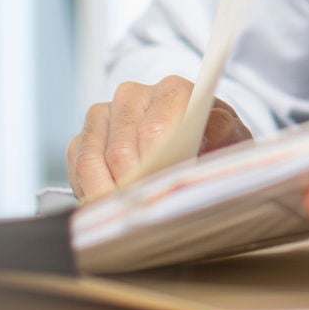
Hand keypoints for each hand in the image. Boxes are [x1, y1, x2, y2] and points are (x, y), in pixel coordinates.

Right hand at [67, 76, 251, 200]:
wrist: (199, 140)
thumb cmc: (215, 142)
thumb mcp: (232, 139)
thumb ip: (224, 132)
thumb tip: (214, 127)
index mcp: (173, 90)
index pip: (156, 130)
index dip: (155, 167)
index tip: (156, 197)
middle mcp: (133, 95)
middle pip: (120, 150)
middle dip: (130, 188)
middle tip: (139, 217)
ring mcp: (105, 114)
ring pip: (92, 160)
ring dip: (106, 194)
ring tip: (122, 219)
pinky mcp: (85, 136)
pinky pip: (76, 167)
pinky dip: (89, 192)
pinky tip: (108, 207)